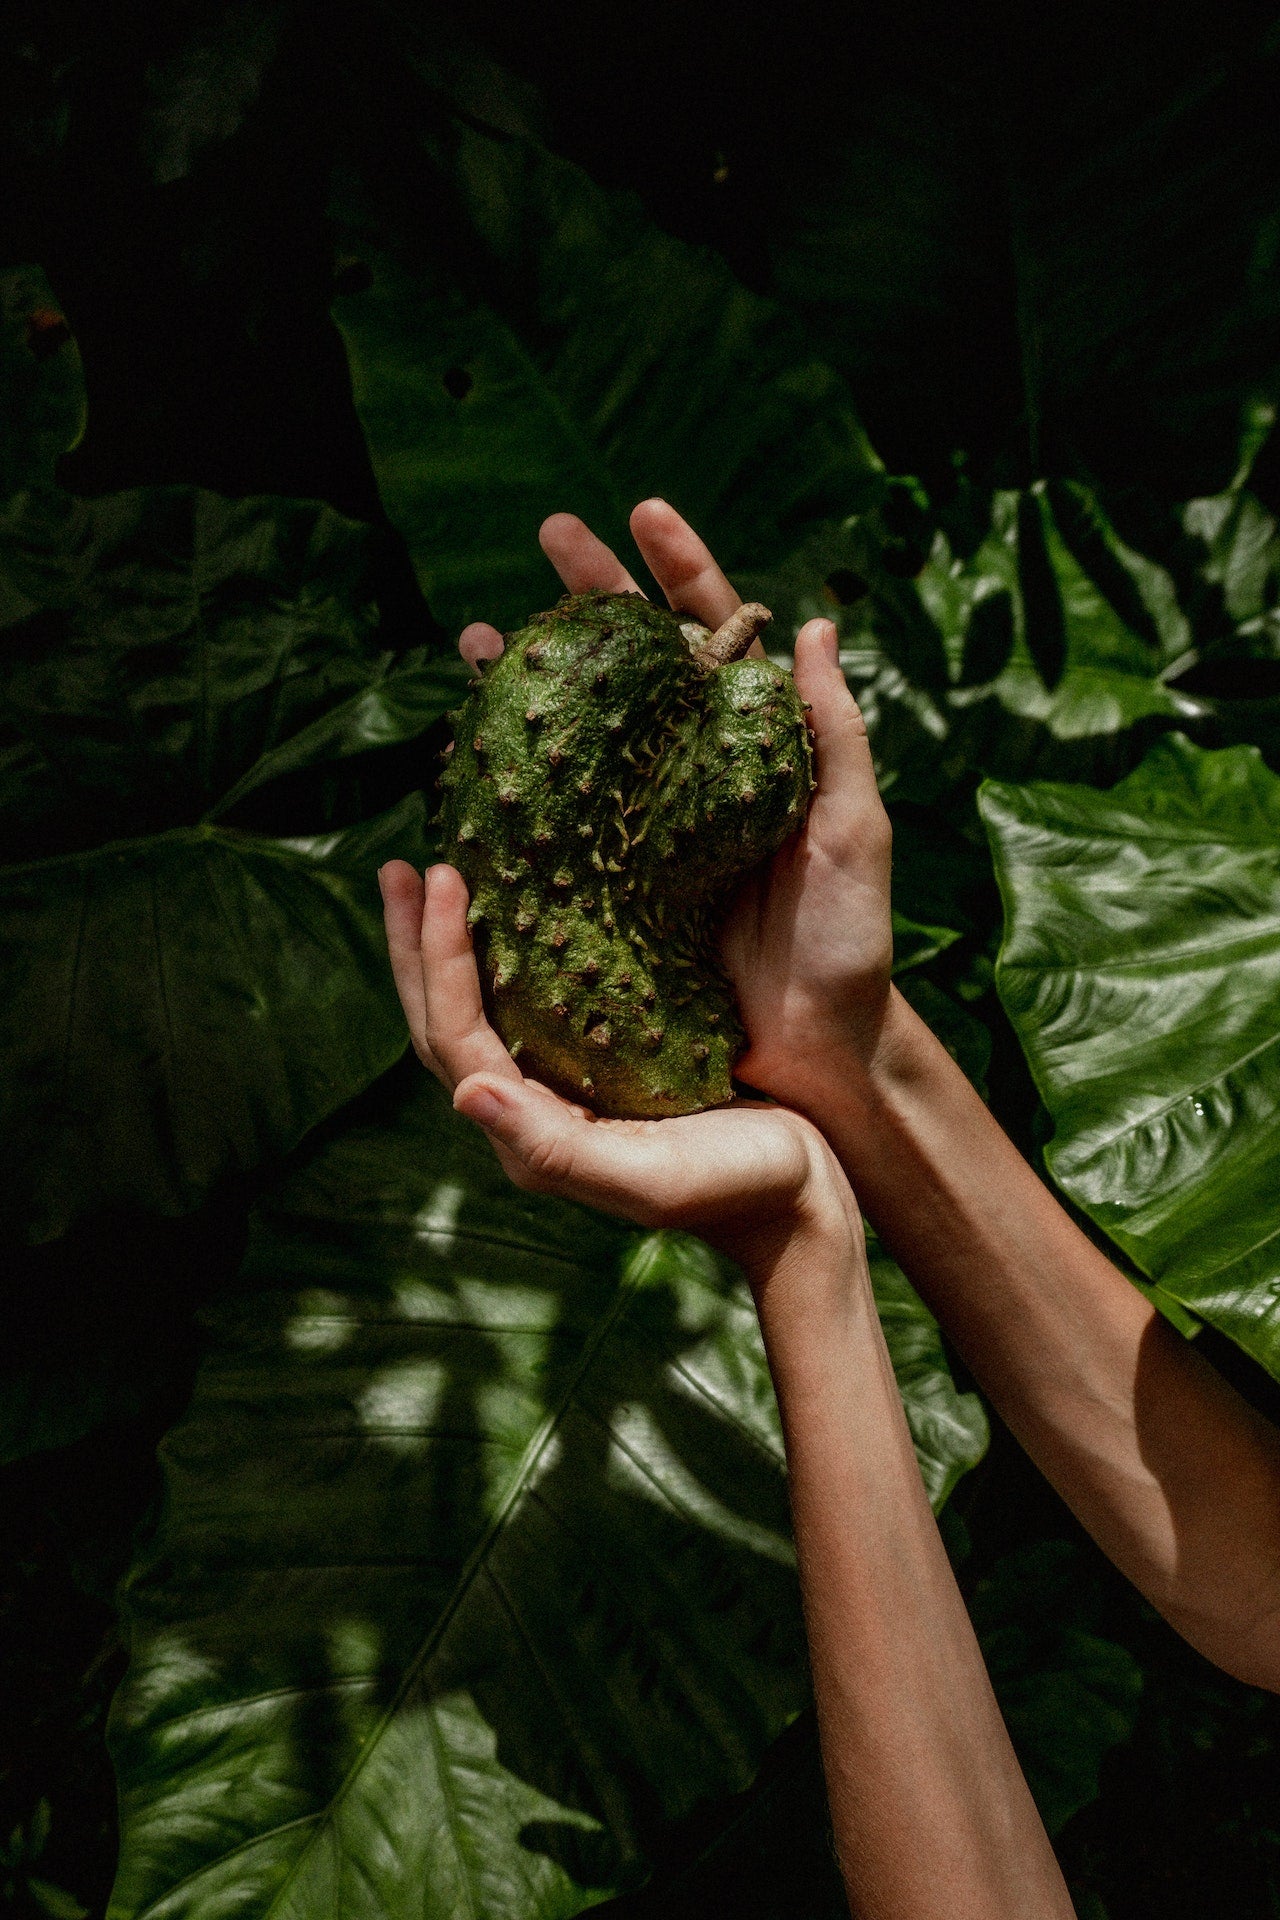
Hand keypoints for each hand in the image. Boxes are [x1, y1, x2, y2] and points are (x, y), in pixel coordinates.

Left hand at [378, 860, 861, 1283]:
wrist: (798, 1204)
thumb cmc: (737, 1187)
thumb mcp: (652, 1177)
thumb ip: (558, 1149)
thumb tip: (464, 1095)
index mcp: (532, 1137)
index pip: (457, 1038)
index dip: (439, 959)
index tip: (445, 876)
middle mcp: (530, 1114)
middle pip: (442, 1024)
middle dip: (413, 947)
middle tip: (399, 868)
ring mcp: (560, 1092)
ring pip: (475, 1014)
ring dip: (443, 950)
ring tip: (428, 879)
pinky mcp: (598, 1071)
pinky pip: (526, 1008)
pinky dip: (501, 957)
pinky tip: (513, 913)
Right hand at [457, 500, 895, 1109]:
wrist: (815, 1056)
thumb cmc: (849, 942)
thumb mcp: (853, 831)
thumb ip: (832, 733)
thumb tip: (816, 622)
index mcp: (753, 748)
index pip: (715, 637)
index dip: (681, 572)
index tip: (642, 511)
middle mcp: (692, 775)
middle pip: (632, 668)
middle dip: (590, 599)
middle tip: (547, 536)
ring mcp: (644, 829)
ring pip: (579, 734)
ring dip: (531, 681)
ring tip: (477, 640)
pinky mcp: (609, 888)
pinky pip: (552, 823)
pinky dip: (511, 781)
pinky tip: (471, 749)